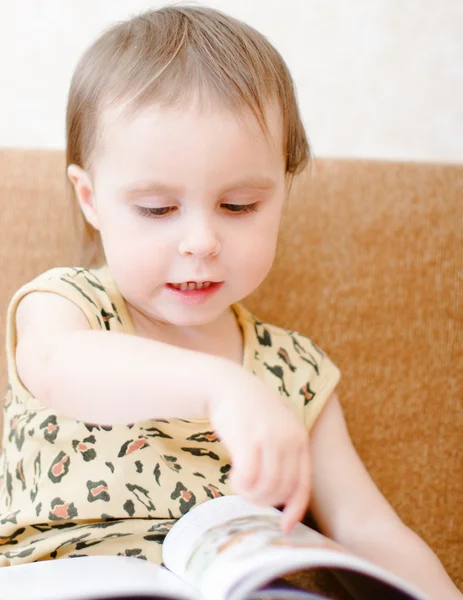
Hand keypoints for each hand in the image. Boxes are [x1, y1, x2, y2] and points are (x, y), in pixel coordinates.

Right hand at [207, 364, 310, 531]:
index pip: (303, 484)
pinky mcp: (248, 438)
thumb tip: (283, 492)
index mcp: (299, 438)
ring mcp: (269, 438)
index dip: (295, 509)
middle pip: (283, 489)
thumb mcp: (277, 427)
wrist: (228, 384)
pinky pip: (248, 477)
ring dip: (251, 495)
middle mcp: (289, 439)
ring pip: (267, 486)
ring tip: (240, 488)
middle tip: (249, 497)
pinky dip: (241, 486)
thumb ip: (284, 453)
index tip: (285, 526)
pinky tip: (233, 479)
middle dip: (265, 502)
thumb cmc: (250, 411)